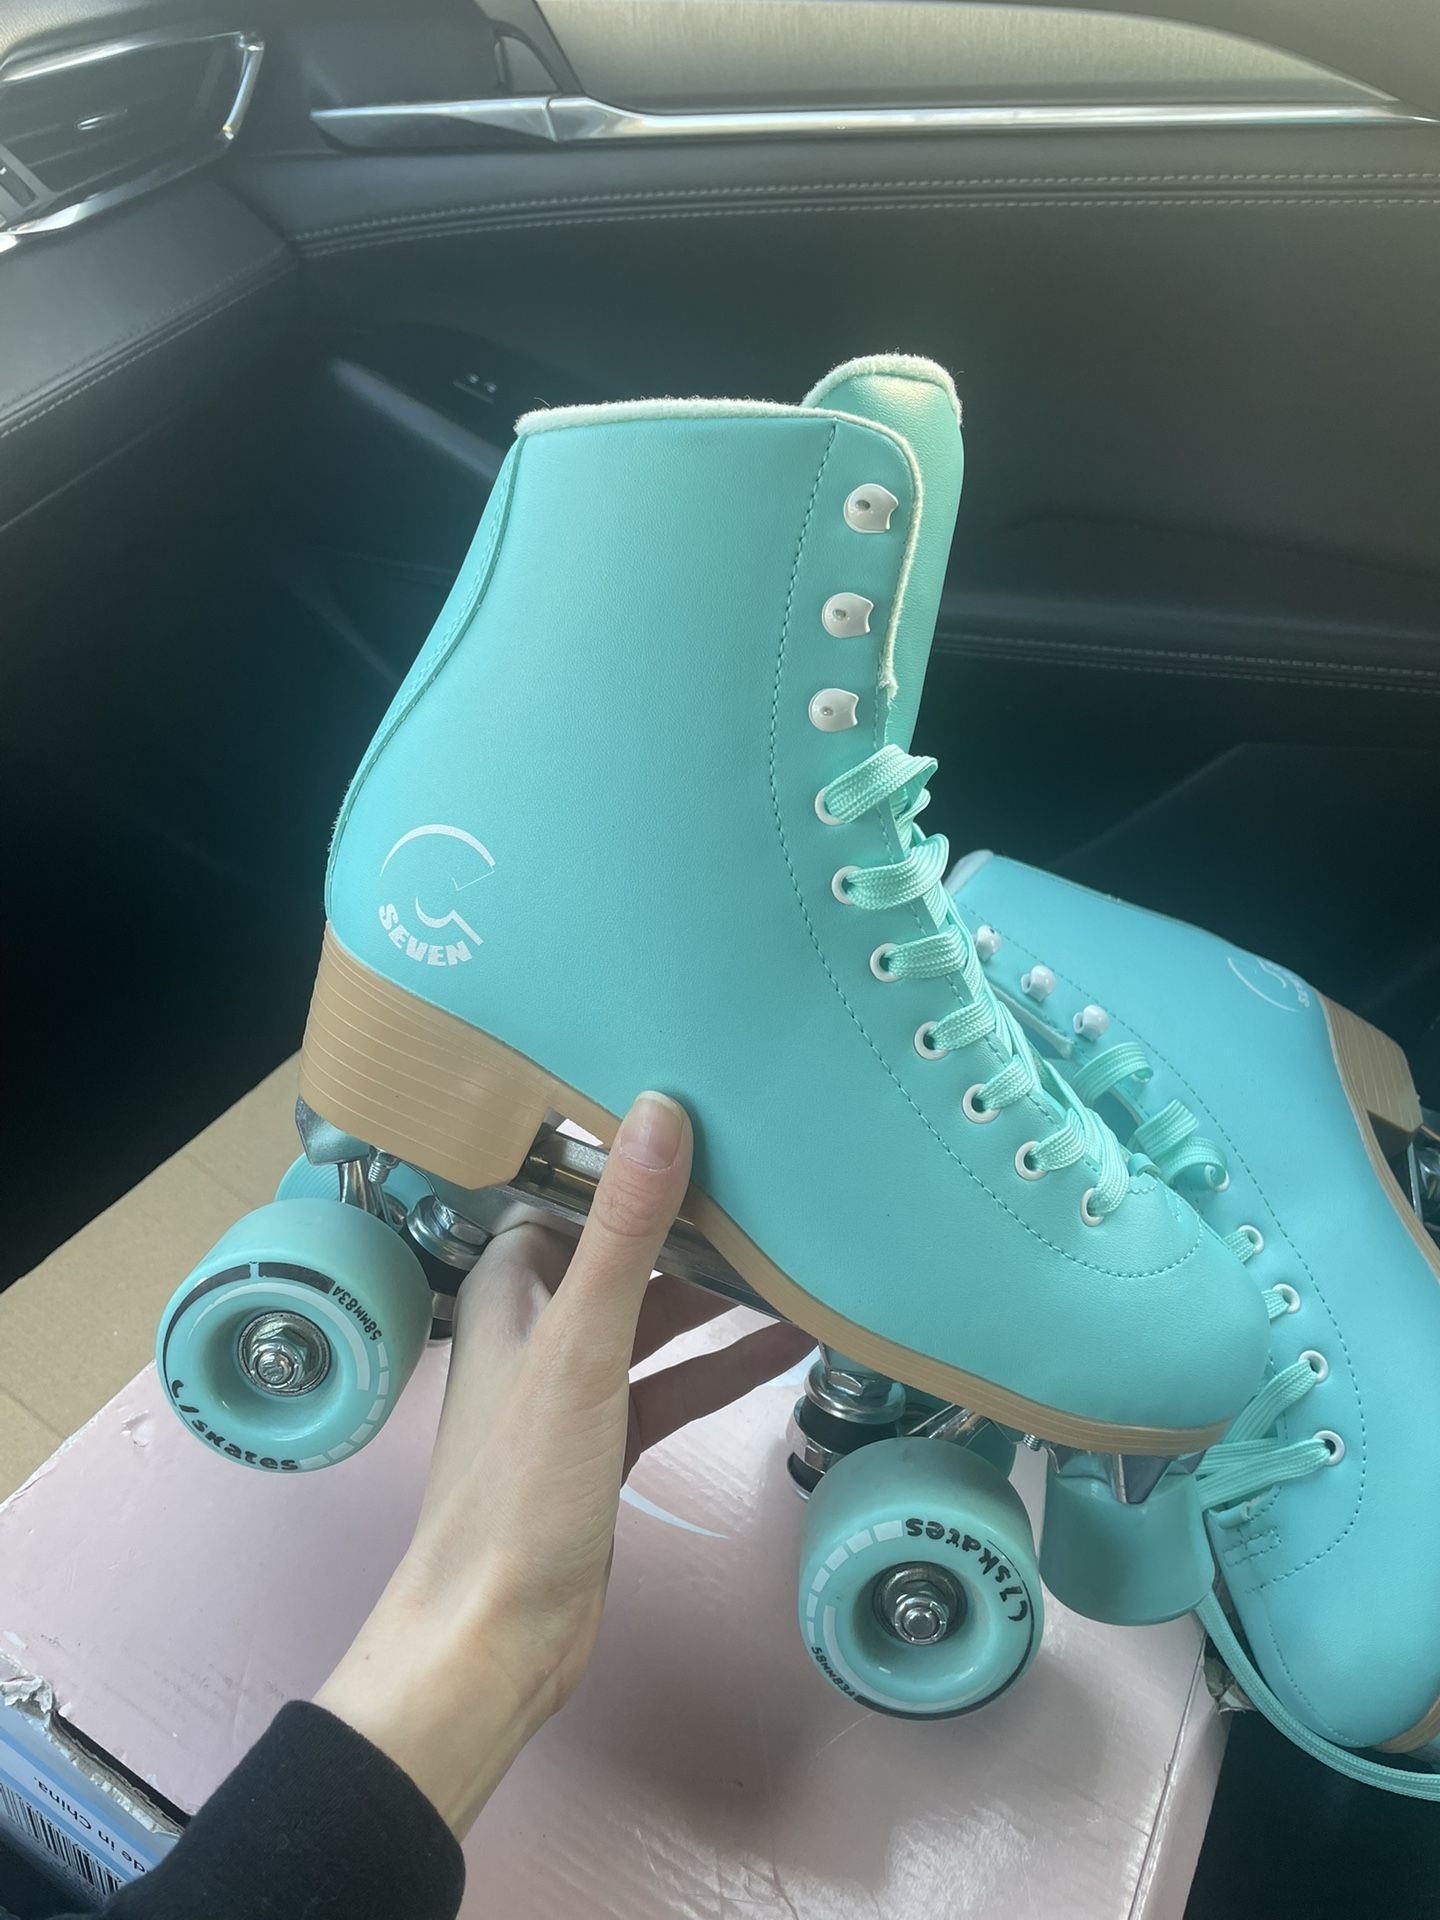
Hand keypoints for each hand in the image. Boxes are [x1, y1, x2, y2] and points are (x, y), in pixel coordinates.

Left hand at [315, 1092, 812, 1836]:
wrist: (497, 1635)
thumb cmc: (522, 1485)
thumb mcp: (582, 1346)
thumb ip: (624, 1231)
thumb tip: (660, 1109)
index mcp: (511, 1283)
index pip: (569, 1186)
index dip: (627, 1147)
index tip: (702, 1098)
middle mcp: (539, 1321)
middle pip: (623, 1245)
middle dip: (691, 1214)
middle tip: (774, 1166)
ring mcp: (576, 1384)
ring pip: (656, 1313)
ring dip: (718, 1289)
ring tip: (797, 1246)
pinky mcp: (609, 1440)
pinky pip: (676, 1380)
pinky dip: (725, 1362)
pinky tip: (793, 1342)